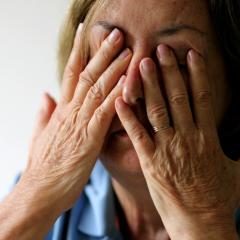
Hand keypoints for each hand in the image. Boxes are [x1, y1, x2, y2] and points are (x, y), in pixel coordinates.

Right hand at [20, 26, 131, 213]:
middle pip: (87, 76)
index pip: (71, 74)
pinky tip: (126, 83)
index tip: (87, 33)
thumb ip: (45, 113)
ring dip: (113, 69)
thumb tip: (45, 95)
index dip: (79, 52)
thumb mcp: (41, 135)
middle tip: (117, 35)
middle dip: (102, 54)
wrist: (40, 191)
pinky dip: (115, 97)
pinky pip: (104, 113)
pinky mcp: (89, 139)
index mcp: (62, 110)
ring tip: (128, 51)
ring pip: (97, 90)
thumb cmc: (44, 165)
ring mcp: (79, 124)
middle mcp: (70, 112)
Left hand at [116, 44, 239, 238]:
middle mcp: (187, 138)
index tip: (189, 55)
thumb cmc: (219, 197)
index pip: (201, 98)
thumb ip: (232, 147)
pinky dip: (128, 116)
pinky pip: (137, 135)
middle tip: (159, 50)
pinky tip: (119, 100)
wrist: (201, 222)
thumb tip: (238, 132)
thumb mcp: (234, 168)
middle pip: (177, 98)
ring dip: (149, 86)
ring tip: (141, 64)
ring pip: (157, 111)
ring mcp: (167, 149)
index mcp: (207, 137)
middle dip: (168, 72)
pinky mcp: (150, 162)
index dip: (196, 74)